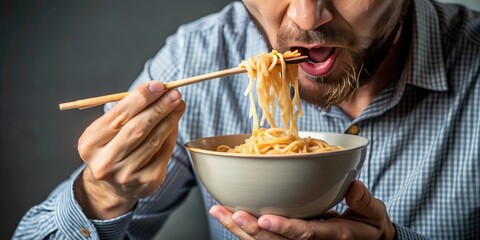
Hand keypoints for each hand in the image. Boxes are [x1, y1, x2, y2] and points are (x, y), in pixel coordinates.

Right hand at [74, 81, 185, 218]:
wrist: (113, 187)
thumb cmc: (113, 147)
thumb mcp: (108, 130)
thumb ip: (129, 111)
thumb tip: (160, 91)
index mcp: (90, 144)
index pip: (119, 115)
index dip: (141, 98)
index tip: (158, 85)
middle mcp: (105, 162)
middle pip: (137, 129)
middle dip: (159, 108)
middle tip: (174, 93)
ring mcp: (126, 175)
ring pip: (154, 141)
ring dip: (170, 119)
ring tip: (178, 104)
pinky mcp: (147, 182)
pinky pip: (164, 152)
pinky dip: (171, 134)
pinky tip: (174, 122)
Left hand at [210, 180, 395, 239]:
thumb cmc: (369, 226)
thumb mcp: (374, 215)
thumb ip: (364, 202)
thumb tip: (353, 186)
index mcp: (333, 237)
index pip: (306, 235)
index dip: (285, 228)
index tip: (265, 219)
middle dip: (251, 230)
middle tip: (231, 214)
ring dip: (239, 228)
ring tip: (219, 211)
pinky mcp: (288, 239)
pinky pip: (264, 238)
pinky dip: (243, 228)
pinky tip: (227, 214)